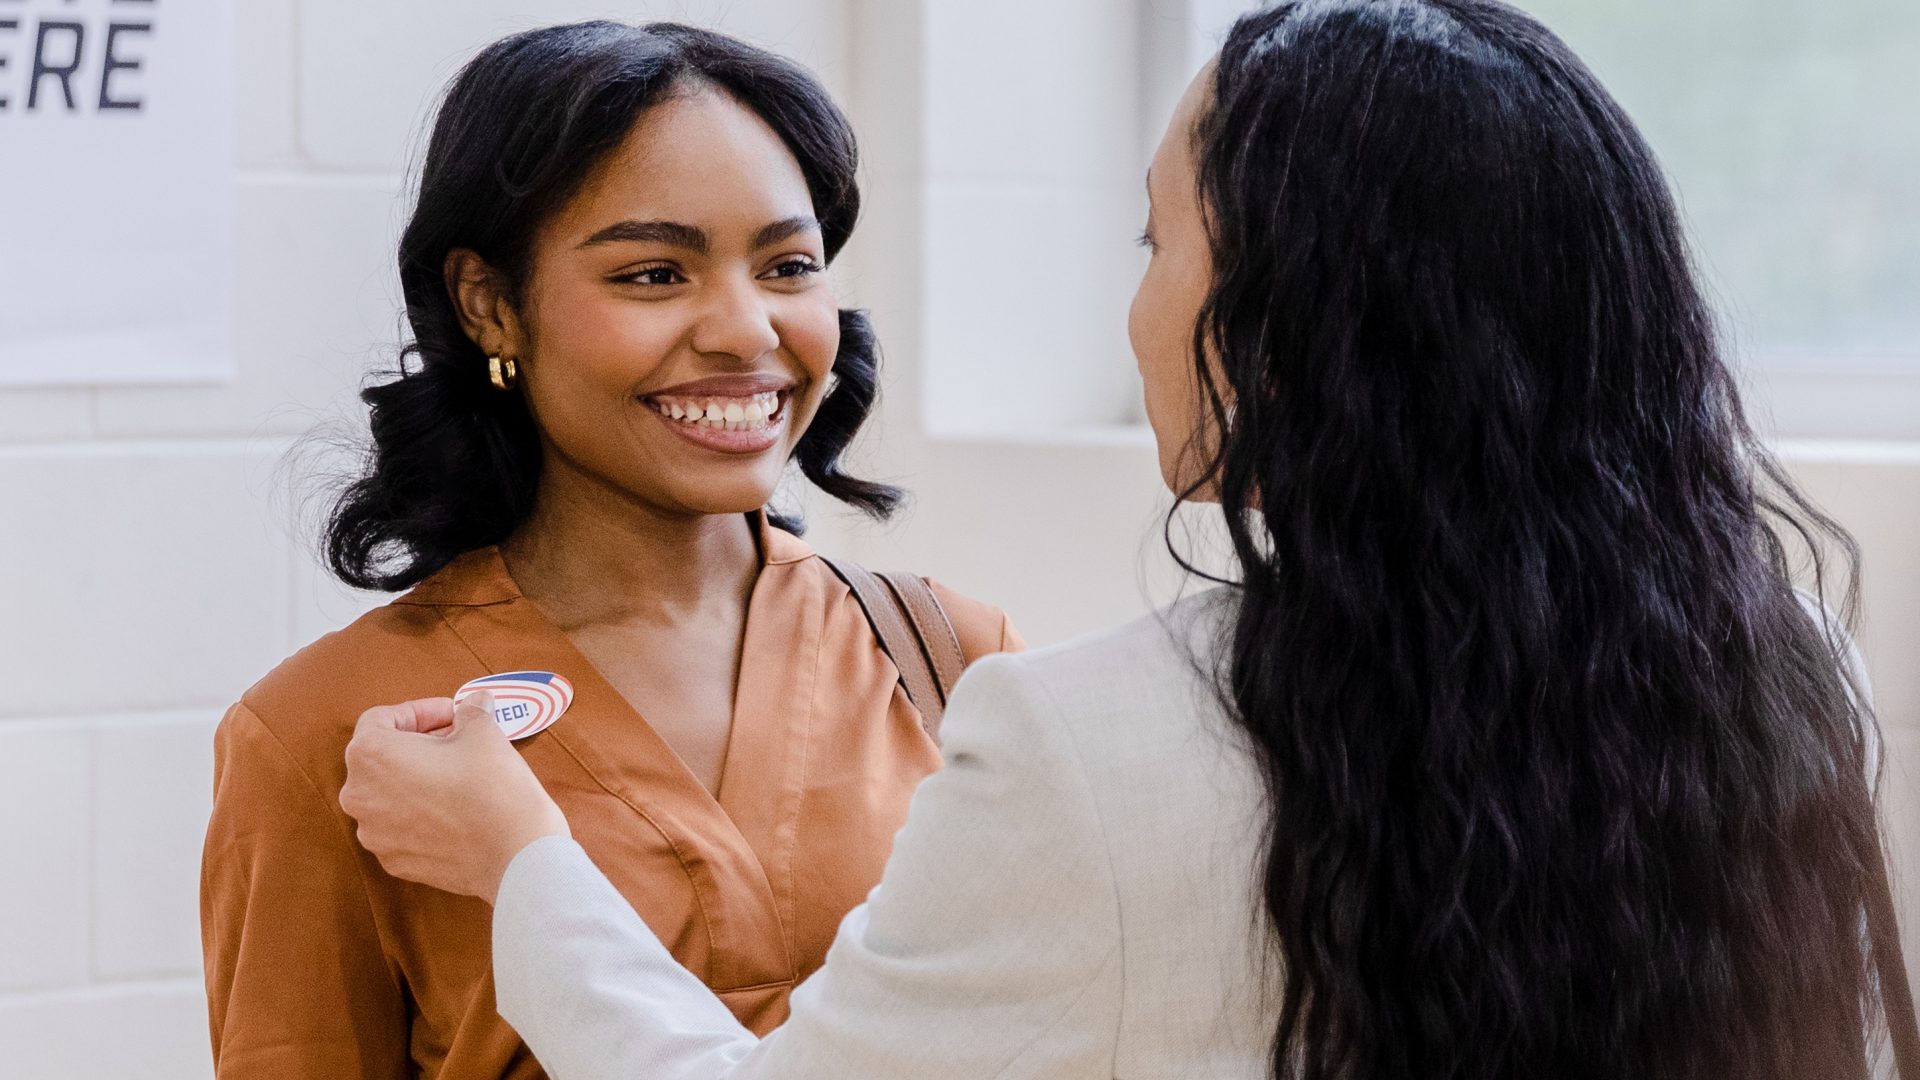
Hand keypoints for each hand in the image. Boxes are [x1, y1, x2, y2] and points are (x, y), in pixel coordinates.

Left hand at [340, 693, 569, 903]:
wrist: (516, 855)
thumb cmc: (493, 788)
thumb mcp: (483, 731)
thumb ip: (470, 711)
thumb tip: (473, 705)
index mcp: (370, 756)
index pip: (381, 718)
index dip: (420, 711)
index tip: (451, 714)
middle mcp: (360, 796)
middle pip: (381, 757)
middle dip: (418, 744)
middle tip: (457, 739)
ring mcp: (375, 834)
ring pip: (389, 794)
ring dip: (418, 779)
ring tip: (458, 774)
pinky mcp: (395, 861)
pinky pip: (401, 826)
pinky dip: (422, 812)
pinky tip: (456, 807)